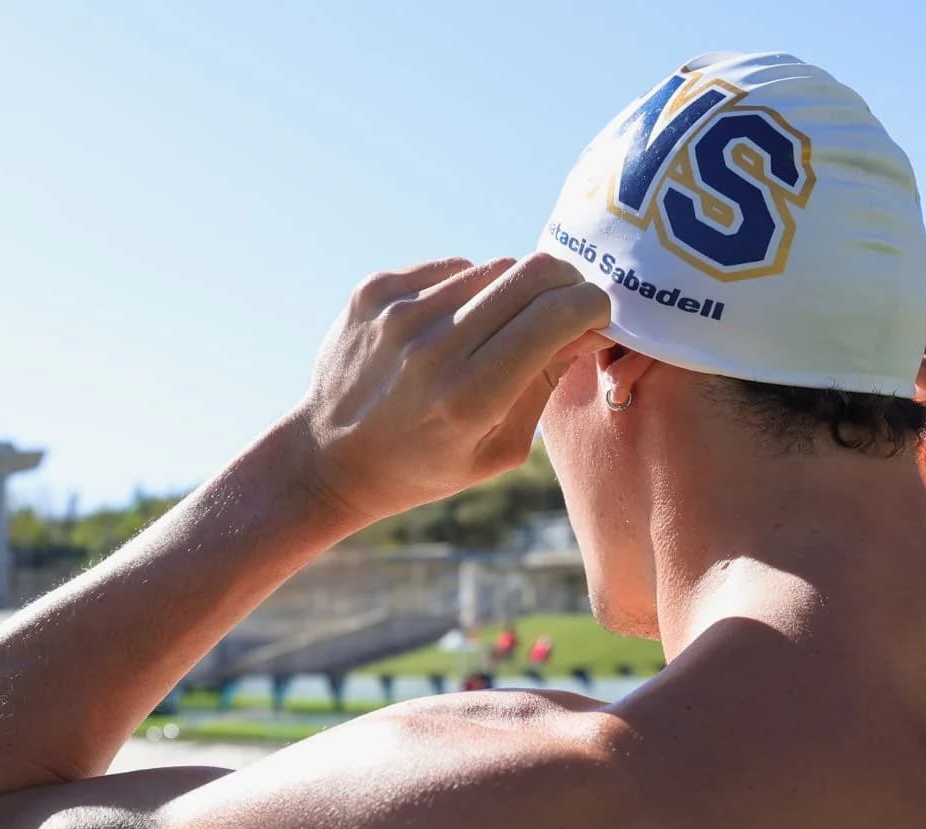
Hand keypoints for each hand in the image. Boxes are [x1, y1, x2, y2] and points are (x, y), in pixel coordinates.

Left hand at [288, 254, 611, 523]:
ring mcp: (398, 313)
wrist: (329, 459)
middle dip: (566, 283)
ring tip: (495, 330)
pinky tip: (449, 327)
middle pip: (532, 273)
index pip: (556, 314)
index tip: (596, 315)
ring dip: (511, 292)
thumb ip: (548, 382)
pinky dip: (466, 290)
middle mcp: (432, 348)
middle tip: (566, 305)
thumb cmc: (426, 464)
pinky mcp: (375, 291)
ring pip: (493, 267)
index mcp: (470, 397)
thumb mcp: (500, 448)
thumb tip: (592, 323)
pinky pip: (451, 268)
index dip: (592, 306)